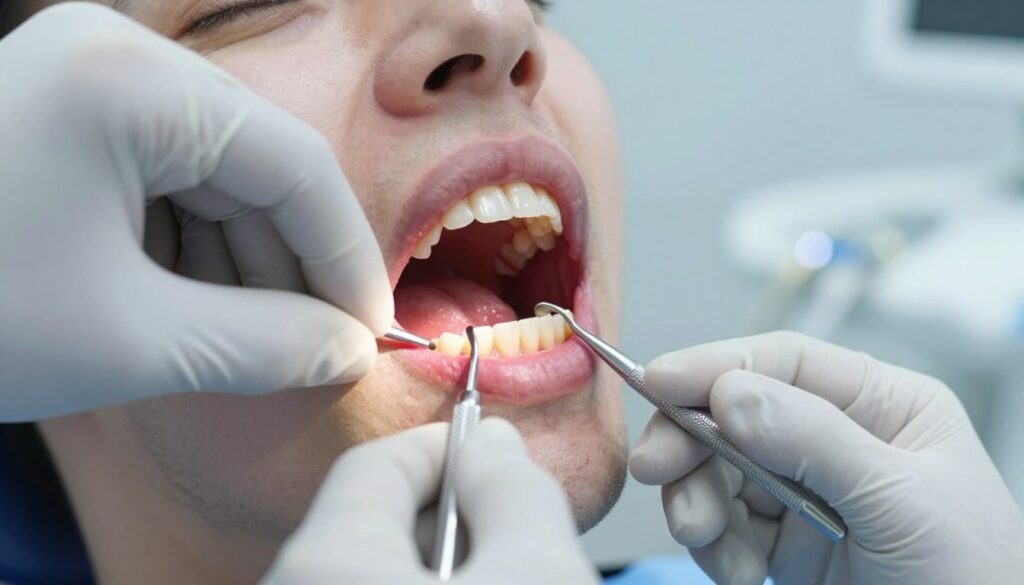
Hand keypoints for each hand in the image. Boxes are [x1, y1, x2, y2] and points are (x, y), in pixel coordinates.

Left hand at [0, 3, 391, 420]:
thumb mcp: (127, 340)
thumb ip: (263, 345)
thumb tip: (347, 352)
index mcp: (130, 83)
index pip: (294, 165)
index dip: (345, 257)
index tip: (370, 330)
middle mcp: (113, 57)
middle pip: (256, 166)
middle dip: (291, 265)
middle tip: (316, 346)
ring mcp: (84, 80)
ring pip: (213, 175)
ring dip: (245, 263)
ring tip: (258, 339)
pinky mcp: (63, 114)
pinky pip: (163, 179)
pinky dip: (191, 249)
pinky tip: (200, 308)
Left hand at [262, 418, 598, 584]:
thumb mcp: (538, 577)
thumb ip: (516, 490)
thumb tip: (494, 444)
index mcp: (326, 564)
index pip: (381, 461)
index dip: (451, 447)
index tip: (499, 460)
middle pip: (377, 520)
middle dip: (454, 514)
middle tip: (516, 539)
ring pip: (377, 570)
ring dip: (445, 564)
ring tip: (502, 577)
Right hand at [630, 332, 1023, 584]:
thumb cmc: (974, 576)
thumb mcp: (899, 498)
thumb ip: (814, 439)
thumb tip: (729, 393)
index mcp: (882, 405)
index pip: (785, 363)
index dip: (716, 366)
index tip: (657, 381)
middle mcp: (836, 441)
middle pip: (736, 415)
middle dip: (693, 443)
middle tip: (656, 469)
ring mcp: (806, 494)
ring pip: (719, 473)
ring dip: (698, 503)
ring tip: (703, 536)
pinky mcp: (783, 546)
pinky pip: (724, 528)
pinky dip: (715, 547)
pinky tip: (738, 572)